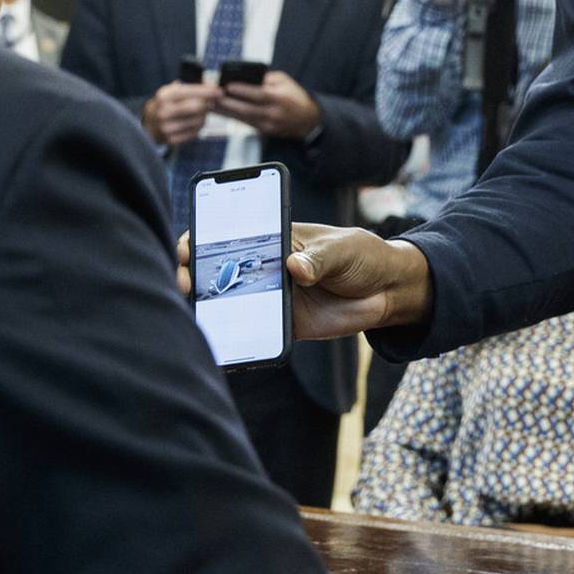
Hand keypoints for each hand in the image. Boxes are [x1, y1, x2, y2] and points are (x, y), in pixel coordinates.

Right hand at [142, 80, 219, 147]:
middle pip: (196, 107)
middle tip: (213, 102)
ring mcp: (167, 128)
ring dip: (205, 115)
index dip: (207, 91)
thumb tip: (210, 84)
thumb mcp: (170, 92)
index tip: (219, 91)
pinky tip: (196, 122)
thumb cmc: (165, 105)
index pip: (190, 92)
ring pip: (198, 121)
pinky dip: (200, 126)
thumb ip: (188, 87)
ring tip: (202, 112)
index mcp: (164, 96)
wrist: (148, 125)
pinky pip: (195, 132)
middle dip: (208, 103)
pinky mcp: (172, 140)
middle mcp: (164, 112)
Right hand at [175, 223, 428, 337]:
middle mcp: (266, 265)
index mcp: (275, 238)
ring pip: (231, 300)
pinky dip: (238, 335)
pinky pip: (255, 330)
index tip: (187, 246)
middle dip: (194, 273)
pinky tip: (222, 339)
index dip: (202, 238)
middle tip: (185, 281)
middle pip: (220, 268)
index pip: (230, 234)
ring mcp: (273, 295)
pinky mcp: (284, 323)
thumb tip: (295, 269)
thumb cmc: (362, 256)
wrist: (388, 291)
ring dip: (209, 306)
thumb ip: (319, 259)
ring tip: (195, 310)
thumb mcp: (343, 249)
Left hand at [210, 70, 321, 140]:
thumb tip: (244, 76)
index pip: (258, 94)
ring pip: (242, 118)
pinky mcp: (264, 131)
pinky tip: (221, 111)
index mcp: (280, 98)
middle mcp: (273, 113)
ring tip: (210, 104)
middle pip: (247, 108)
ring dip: (225, 111)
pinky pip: (245, 123)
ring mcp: (268, 124)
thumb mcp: (285, 81)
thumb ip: (266, 78)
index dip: (242, 90)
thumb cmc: (295, 96)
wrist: (308, 120)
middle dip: (227, 103)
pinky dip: (232, 117)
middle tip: (211, 96)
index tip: (226, 86)